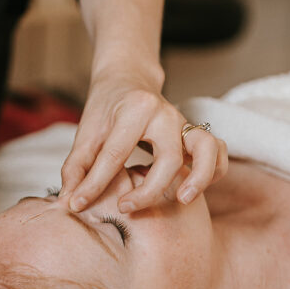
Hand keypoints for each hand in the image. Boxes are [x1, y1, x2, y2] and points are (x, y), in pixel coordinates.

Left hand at [60, 67, 227, 212]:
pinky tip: (192, 190)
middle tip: (125, 208)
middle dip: (149, 190)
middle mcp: (166, 113)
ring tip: (181, 200)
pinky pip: (219, 152)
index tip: (78, 205)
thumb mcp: (86, 133)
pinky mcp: (196, 133)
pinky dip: (214, 172)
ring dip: (200, 178)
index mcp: (135, 109)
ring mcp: (185, 122)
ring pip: (208, 149)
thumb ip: (76, 167)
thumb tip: (69, 202)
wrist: (127, 79)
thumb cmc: (106, 109)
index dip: (95, 185)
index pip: (115, 154)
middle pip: (169, 157)